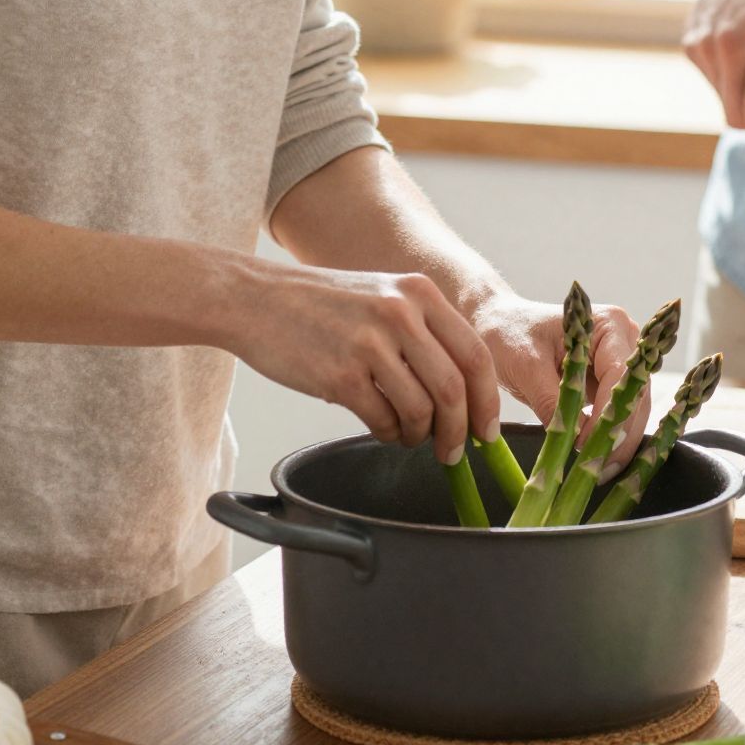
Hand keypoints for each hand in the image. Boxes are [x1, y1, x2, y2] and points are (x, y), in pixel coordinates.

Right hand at [226, 263, 502, 465]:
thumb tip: (464, 391)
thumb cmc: (322, 304)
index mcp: (419, 292)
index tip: (488, 430)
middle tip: (454, 452)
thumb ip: (424, 331)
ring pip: (421, 410)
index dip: (488, 400)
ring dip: (420, 436)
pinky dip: (389, 434)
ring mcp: (370, 344)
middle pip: (454, 388)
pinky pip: (384, 421)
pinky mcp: (340, 375)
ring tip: (410, 436)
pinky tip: (382, 428)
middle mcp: (400, 313)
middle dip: (459, 431)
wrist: (257, 299)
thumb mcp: (383, 295)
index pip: (475, 354)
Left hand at [473, 291, 646, 467]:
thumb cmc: (508, 333)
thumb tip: (578, 439)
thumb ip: (553, 401)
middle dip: (620, 434)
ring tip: (598, 472)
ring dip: (618, 441)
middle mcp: (622, 340)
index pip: (620, 375)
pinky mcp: (606, 382)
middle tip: (600, 470)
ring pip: (632, 409)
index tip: (590, 445)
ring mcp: (618, 362)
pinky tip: (596, 460)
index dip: (610, 413)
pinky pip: (617, 413)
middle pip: (635, 395)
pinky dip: (608, 436)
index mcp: (608, 325)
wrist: (496, 325)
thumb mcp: (526, 367)